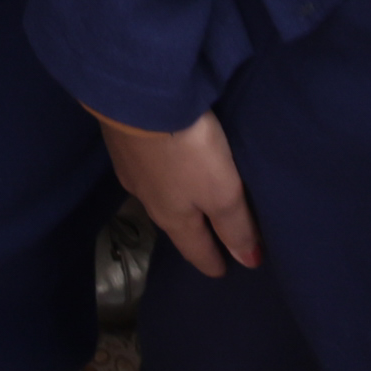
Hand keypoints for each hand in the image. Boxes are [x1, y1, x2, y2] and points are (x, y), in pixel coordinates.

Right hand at [100, 107, 261, 274]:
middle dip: (191, 235)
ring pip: (158, 197)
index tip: (221, 272)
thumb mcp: (222, 192)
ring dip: (174, 203)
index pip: (196, 250)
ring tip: (189, 201)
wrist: (137, 98)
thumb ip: (236, 226)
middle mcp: (150, 200)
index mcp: (175, 217)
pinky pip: (147, 169)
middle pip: (175, 226)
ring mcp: (133, 170)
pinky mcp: (122, 142)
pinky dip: (161, 175)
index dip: (211, 262)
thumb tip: (248, 262)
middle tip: (208, 240)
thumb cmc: (188, 150)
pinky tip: (164, 165)